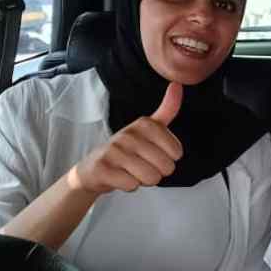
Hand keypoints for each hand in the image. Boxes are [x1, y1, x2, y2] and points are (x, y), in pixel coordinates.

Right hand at [67, 83, 183, 193]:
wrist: (92, 168)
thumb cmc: (127, 148)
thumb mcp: (149, 127)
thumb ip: (167, 109)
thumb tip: (178, 84)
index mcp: (144, 123)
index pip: (177, 152)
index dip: (169, 159)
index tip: (155, 153)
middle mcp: (129, 133)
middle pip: (166, 167)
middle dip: (157, 172)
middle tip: (142, 165)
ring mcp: (114, 150)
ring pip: (150, 177)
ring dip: (144, 180)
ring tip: (132, 171)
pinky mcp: (103, 168)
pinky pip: (132, 185)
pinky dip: (129, 186)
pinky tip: (120, 177)